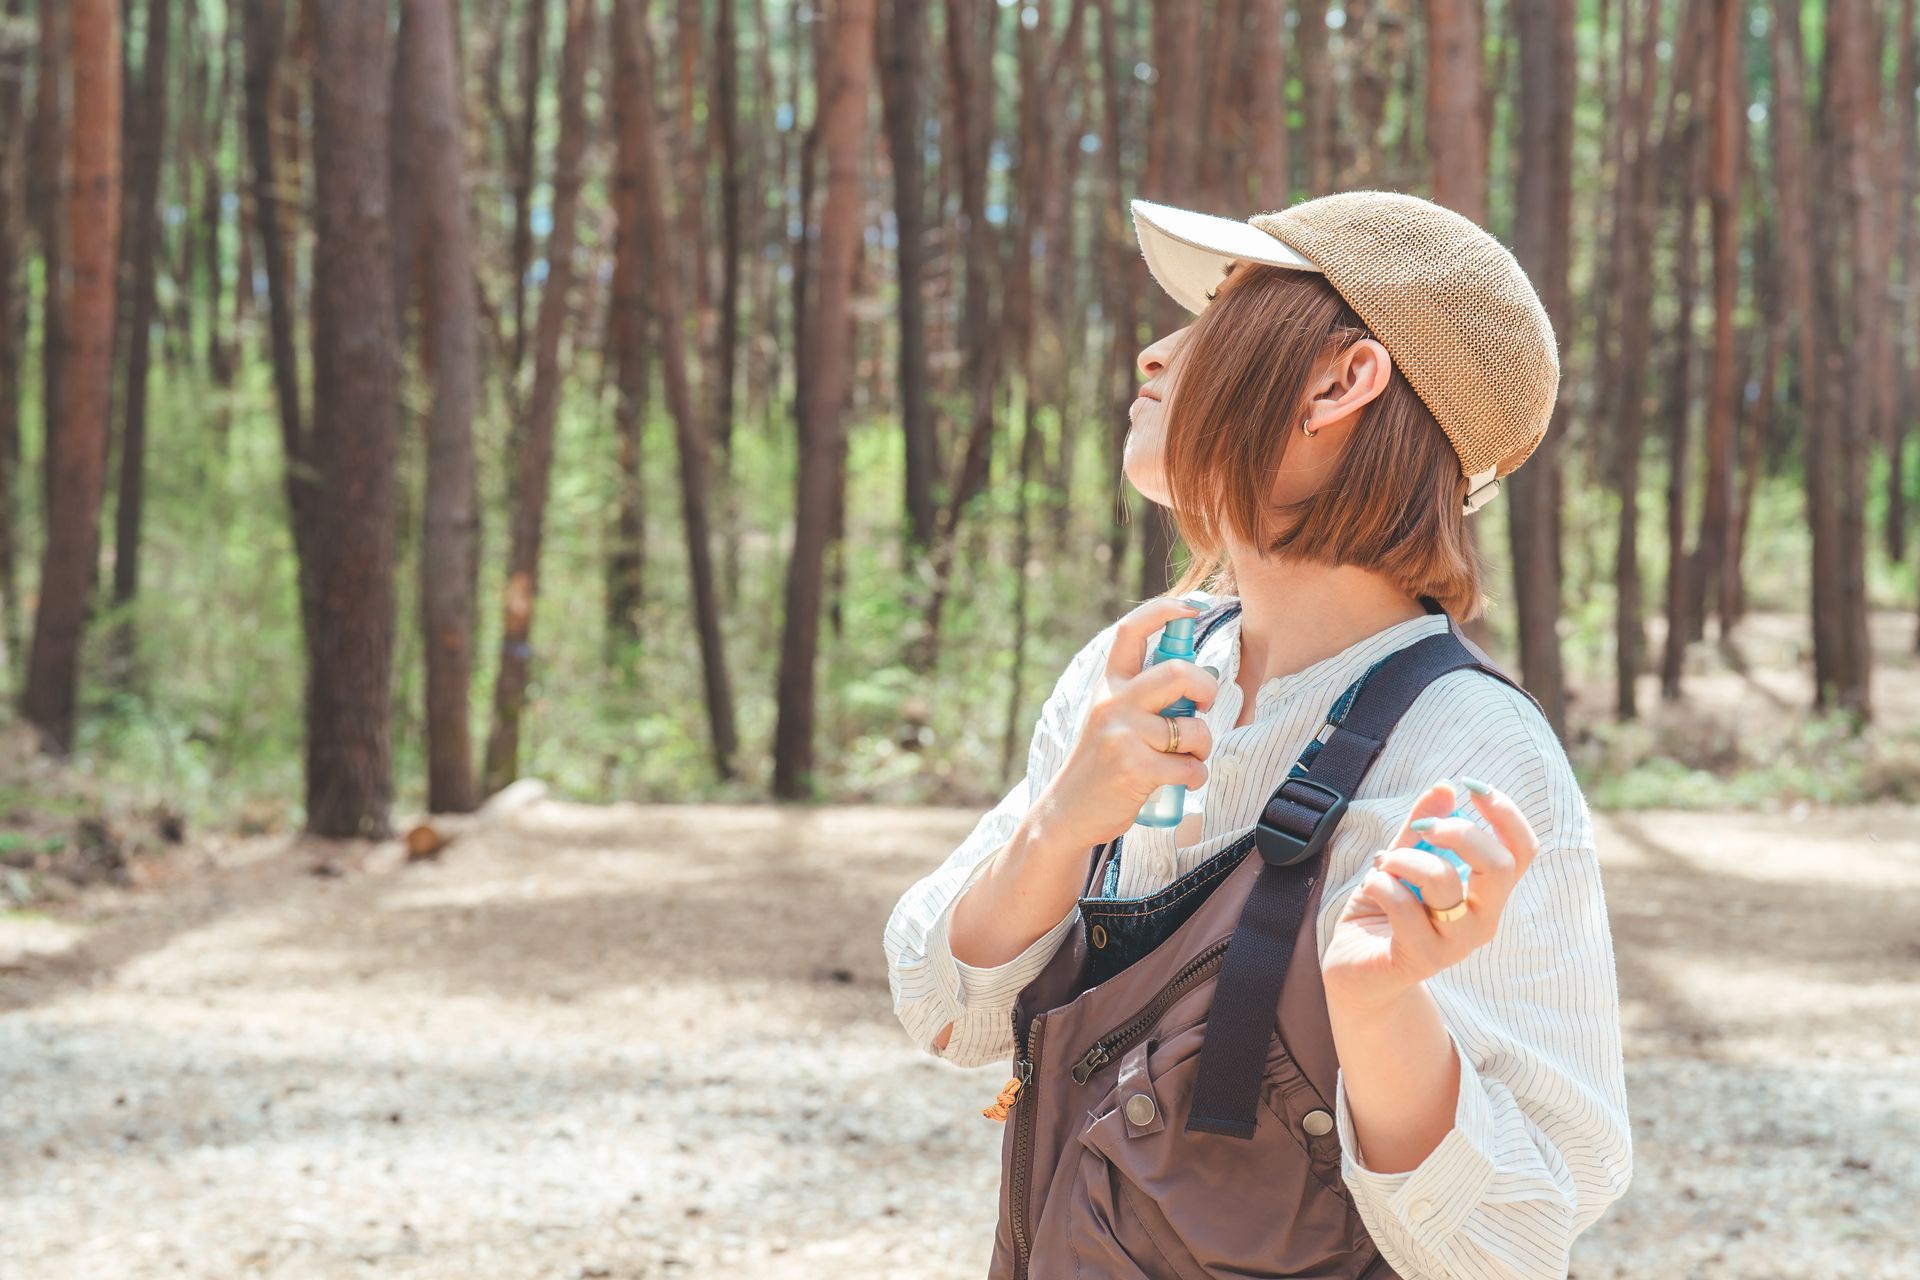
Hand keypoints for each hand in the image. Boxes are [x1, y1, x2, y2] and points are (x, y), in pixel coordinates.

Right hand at [1027, 596, 1222, 850]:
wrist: (1068, 812)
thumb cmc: (1103, 764)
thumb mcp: (1112, 718)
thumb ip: (1144, 697)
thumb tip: (1198, 681)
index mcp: (1109, 685)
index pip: (1131, 631)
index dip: (1164, 610)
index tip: (1192, 607)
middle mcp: (1113, 703)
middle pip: (1178, 672)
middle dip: (1206, 686)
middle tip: (1205, 704)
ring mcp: (1122, 735)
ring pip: (1193, 729)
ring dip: (1203, 748)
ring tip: (1188, 759)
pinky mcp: (1135, 768)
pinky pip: (1190, 766)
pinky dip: (1195, 777)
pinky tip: (1182, 783)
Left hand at [1321, 777, 1541, 1013]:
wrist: (1357, 972)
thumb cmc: (1387, 912)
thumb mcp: (1403, 861)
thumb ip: (1423, 828)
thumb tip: (1446, 786)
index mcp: (1486, 895)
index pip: (1522, 852)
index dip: (1506, 814)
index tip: (1474, 788)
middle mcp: (1481, 921)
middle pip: (1498, 865)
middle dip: (1459, 832)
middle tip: (1424, 827)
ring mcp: (1454, 945)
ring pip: (1442, 880)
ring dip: (1405, 858)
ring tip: (1385, 863)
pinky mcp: (1420, 959)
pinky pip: (1402, 904)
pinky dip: (1379, 883)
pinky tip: (1371, 888)